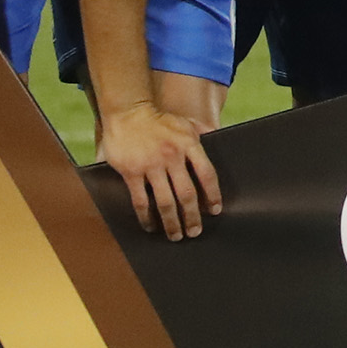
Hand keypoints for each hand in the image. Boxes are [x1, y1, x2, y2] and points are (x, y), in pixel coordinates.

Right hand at [97, 103, 222, 240]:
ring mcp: (151, 165)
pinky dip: (146, 217)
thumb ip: (203, 131)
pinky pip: (141, 200)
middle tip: (195, 232)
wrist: (128, 111)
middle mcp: (173, 156)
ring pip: (165, 201)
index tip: (215, 211)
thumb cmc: (159, 119)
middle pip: (187, 194)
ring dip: (172, 222)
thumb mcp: (185, 122)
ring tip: (176, 235)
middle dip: (192, 216)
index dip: (213, 195)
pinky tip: (150, 226)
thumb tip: (218, 136)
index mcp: (190, 145)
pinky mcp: (132, 172)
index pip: (207, 174)